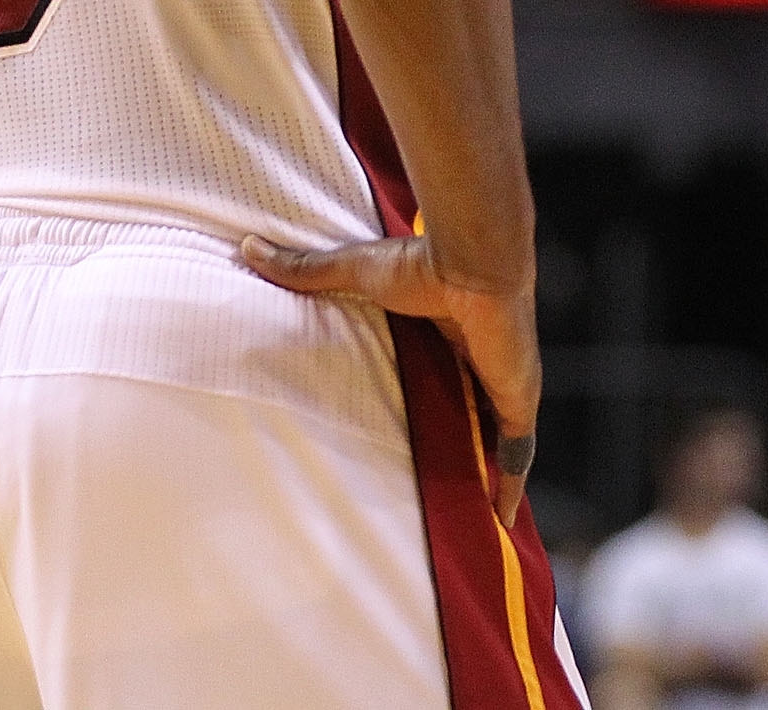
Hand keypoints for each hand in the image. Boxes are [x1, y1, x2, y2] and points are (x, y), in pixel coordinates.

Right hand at [242, 233, 540, 526]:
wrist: (473, 263)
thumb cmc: (422, 262)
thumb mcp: (357, 272)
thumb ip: (308, 270)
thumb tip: (249, 248)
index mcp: (451, 332)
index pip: (447, 371)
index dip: (438, 396)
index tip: (420, 424)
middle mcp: (481, 359)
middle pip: (473, 410)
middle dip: (463, 440)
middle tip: (440, 480)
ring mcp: (503, 383)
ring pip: (497, 438)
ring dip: (487, 470)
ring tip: (467, 509)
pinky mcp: (517, 400)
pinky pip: (518, 452)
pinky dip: (510, 484)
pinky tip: (501, 518)